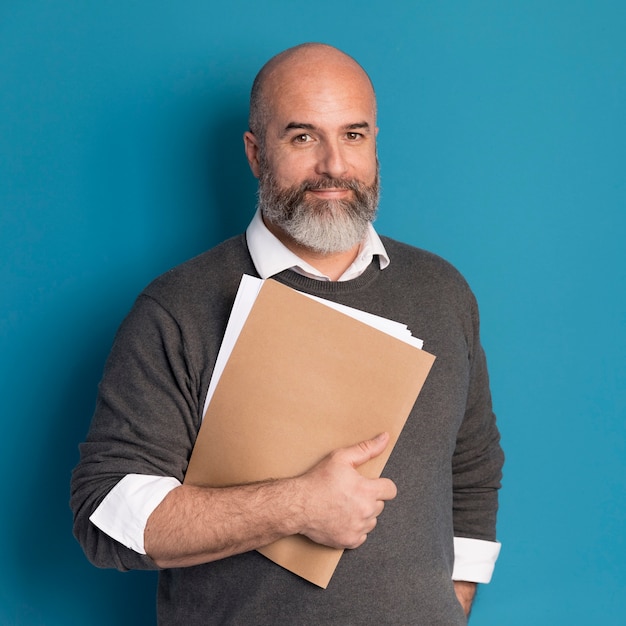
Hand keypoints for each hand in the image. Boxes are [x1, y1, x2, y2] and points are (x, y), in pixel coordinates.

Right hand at [294, 432, 396, 548]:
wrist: (298, 504)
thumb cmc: (318, 480)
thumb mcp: (341, 457)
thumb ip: (366, 448)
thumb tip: (385, 438)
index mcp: (367, 491)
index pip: (391, 490)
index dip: (381, 485)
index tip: (370, 484)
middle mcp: (366, 512)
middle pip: (380, 505)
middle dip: (369, 498)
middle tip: (351, 493)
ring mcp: (358, 528)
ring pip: (371, 521)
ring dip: (363, 514)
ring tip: (345, 505)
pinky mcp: (349, 541)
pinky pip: (361, 536)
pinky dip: (355, 529)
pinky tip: (341, 518)